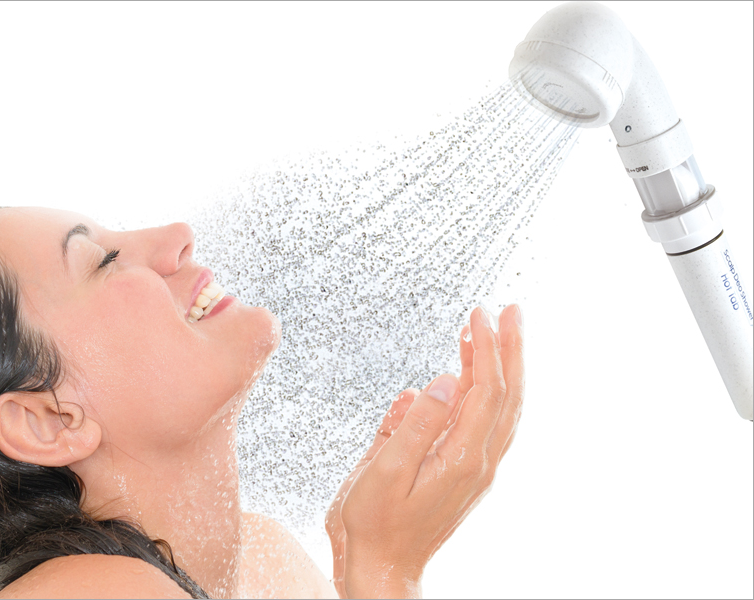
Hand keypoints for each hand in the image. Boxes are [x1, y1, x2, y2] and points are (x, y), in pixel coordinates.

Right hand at [325, 304, 524, 597]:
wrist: (380, 568)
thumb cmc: (374, 525)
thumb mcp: (384, 471)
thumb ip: (415, 424)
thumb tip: (442, 381)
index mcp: (461, 459)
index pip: (486, 391)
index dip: (486, 348)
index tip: (478, 314)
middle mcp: (477, 462)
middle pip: (507, 395)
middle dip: (510, 349)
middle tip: (509, 310)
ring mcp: (473, 468)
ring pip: (500, 409)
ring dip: (500, 368)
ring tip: (487, 333)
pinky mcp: (462, 471)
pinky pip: (483, 424)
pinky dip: (481, 394)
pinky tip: (461, 376)